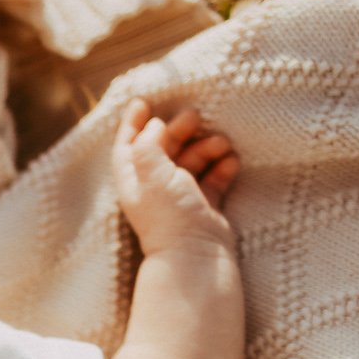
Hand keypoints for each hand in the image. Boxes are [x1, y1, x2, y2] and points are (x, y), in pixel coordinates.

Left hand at [112, 98, 239, 257]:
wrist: (196, 256)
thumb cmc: (169, 215)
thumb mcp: (152, 173)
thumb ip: (149, 144)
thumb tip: (154, 125)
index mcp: (134, 180)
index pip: (127, 146)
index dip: (132, 123)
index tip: (142, 102)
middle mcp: (154, 188)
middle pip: (163, 148)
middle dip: (179, 130)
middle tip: (196, 116)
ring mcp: (180, 196)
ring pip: (192, 161)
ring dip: (206, 147)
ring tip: (222, 142)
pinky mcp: (204, 205)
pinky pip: (213, 178)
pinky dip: (222, 166)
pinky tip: (232, 160)